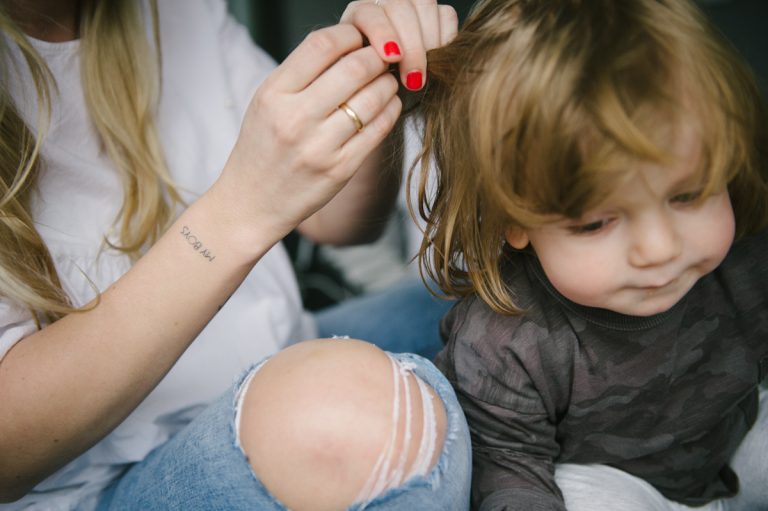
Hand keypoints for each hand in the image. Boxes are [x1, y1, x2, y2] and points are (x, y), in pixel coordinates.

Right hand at [215, 23, 401, 249]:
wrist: (251, 203)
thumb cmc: (262, 149)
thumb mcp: (267, 103)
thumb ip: (301, 74)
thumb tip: (350, 44)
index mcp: (274, 94)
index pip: (322, 45)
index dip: (350, 35)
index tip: (360, 38)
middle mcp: (295, 118)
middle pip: (355, 67)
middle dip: (377, 57)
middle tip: (383, 58)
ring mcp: (319, 146)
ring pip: (373, 97)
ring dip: (388, 83)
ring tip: (387, 81)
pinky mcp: (340, 170)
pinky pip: (378, 130)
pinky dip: (391, 110)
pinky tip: (389, 105)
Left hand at [340, 0, 458, 90]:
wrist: (391, 87)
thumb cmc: (373, 84)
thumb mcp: (365, 81)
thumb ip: (367, 74)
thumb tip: (379, 82)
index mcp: (359, 17)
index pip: (369, 14)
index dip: (382, 33)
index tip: (392, 58)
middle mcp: (383, 5)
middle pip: (400, 7)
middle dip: (411, 45)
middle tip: (414, 79)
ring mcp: (409, 5)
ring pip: (425, 5)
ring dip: (430, 41)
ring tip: (429, 71)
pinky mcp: (433, 13)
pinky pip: (446, 15)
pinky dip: (446, 37)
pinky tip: (439, 59)